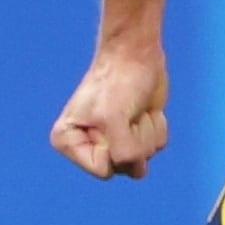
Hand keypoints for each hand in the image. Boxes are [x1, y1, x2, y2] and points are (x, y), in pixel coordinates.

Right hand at [52, 42, 170, 179]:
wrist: (137, 53)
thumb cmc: (118, 81)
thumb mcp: (114, 120)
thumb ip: (123, 153)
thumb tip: (139, 170)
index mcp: (68, 142)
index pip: (103, 170)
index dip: (115, 149)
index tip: (111, 120)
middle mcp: (88, 146)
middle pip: (124, 168)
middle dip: (134, 141)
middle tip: (126, 114)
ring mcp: (113, 142)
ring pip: (143, 159)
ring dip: (146, 132)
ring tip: (135, 109)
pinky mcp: (135, 134)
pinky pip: (156, 147)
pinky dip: (156, 127)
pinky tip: (146, 109)